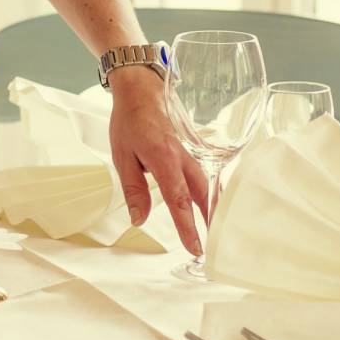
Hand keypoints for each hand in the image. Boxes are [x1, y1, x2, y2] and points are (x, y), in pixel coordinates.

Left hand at [107, 65, 211, 257]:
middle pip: (201, 195)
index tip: (194, 247)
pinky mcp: (190, 153)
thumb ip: (134, 190)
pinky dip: (209, 195)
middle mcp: (182, 159)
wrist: (141, 91)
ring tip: (217, 233)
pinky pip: (203, 177)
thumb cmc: (130, 122)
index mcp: (164, 159)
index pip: (178, 200)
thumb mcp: (122, 157)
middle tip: (213, 247)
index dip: (187, 226)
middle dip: (209, 222)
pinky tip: (213, 208)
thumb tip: (139, 219)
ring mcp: (189, 155)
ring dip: (212, 210)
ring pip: (206, 186)